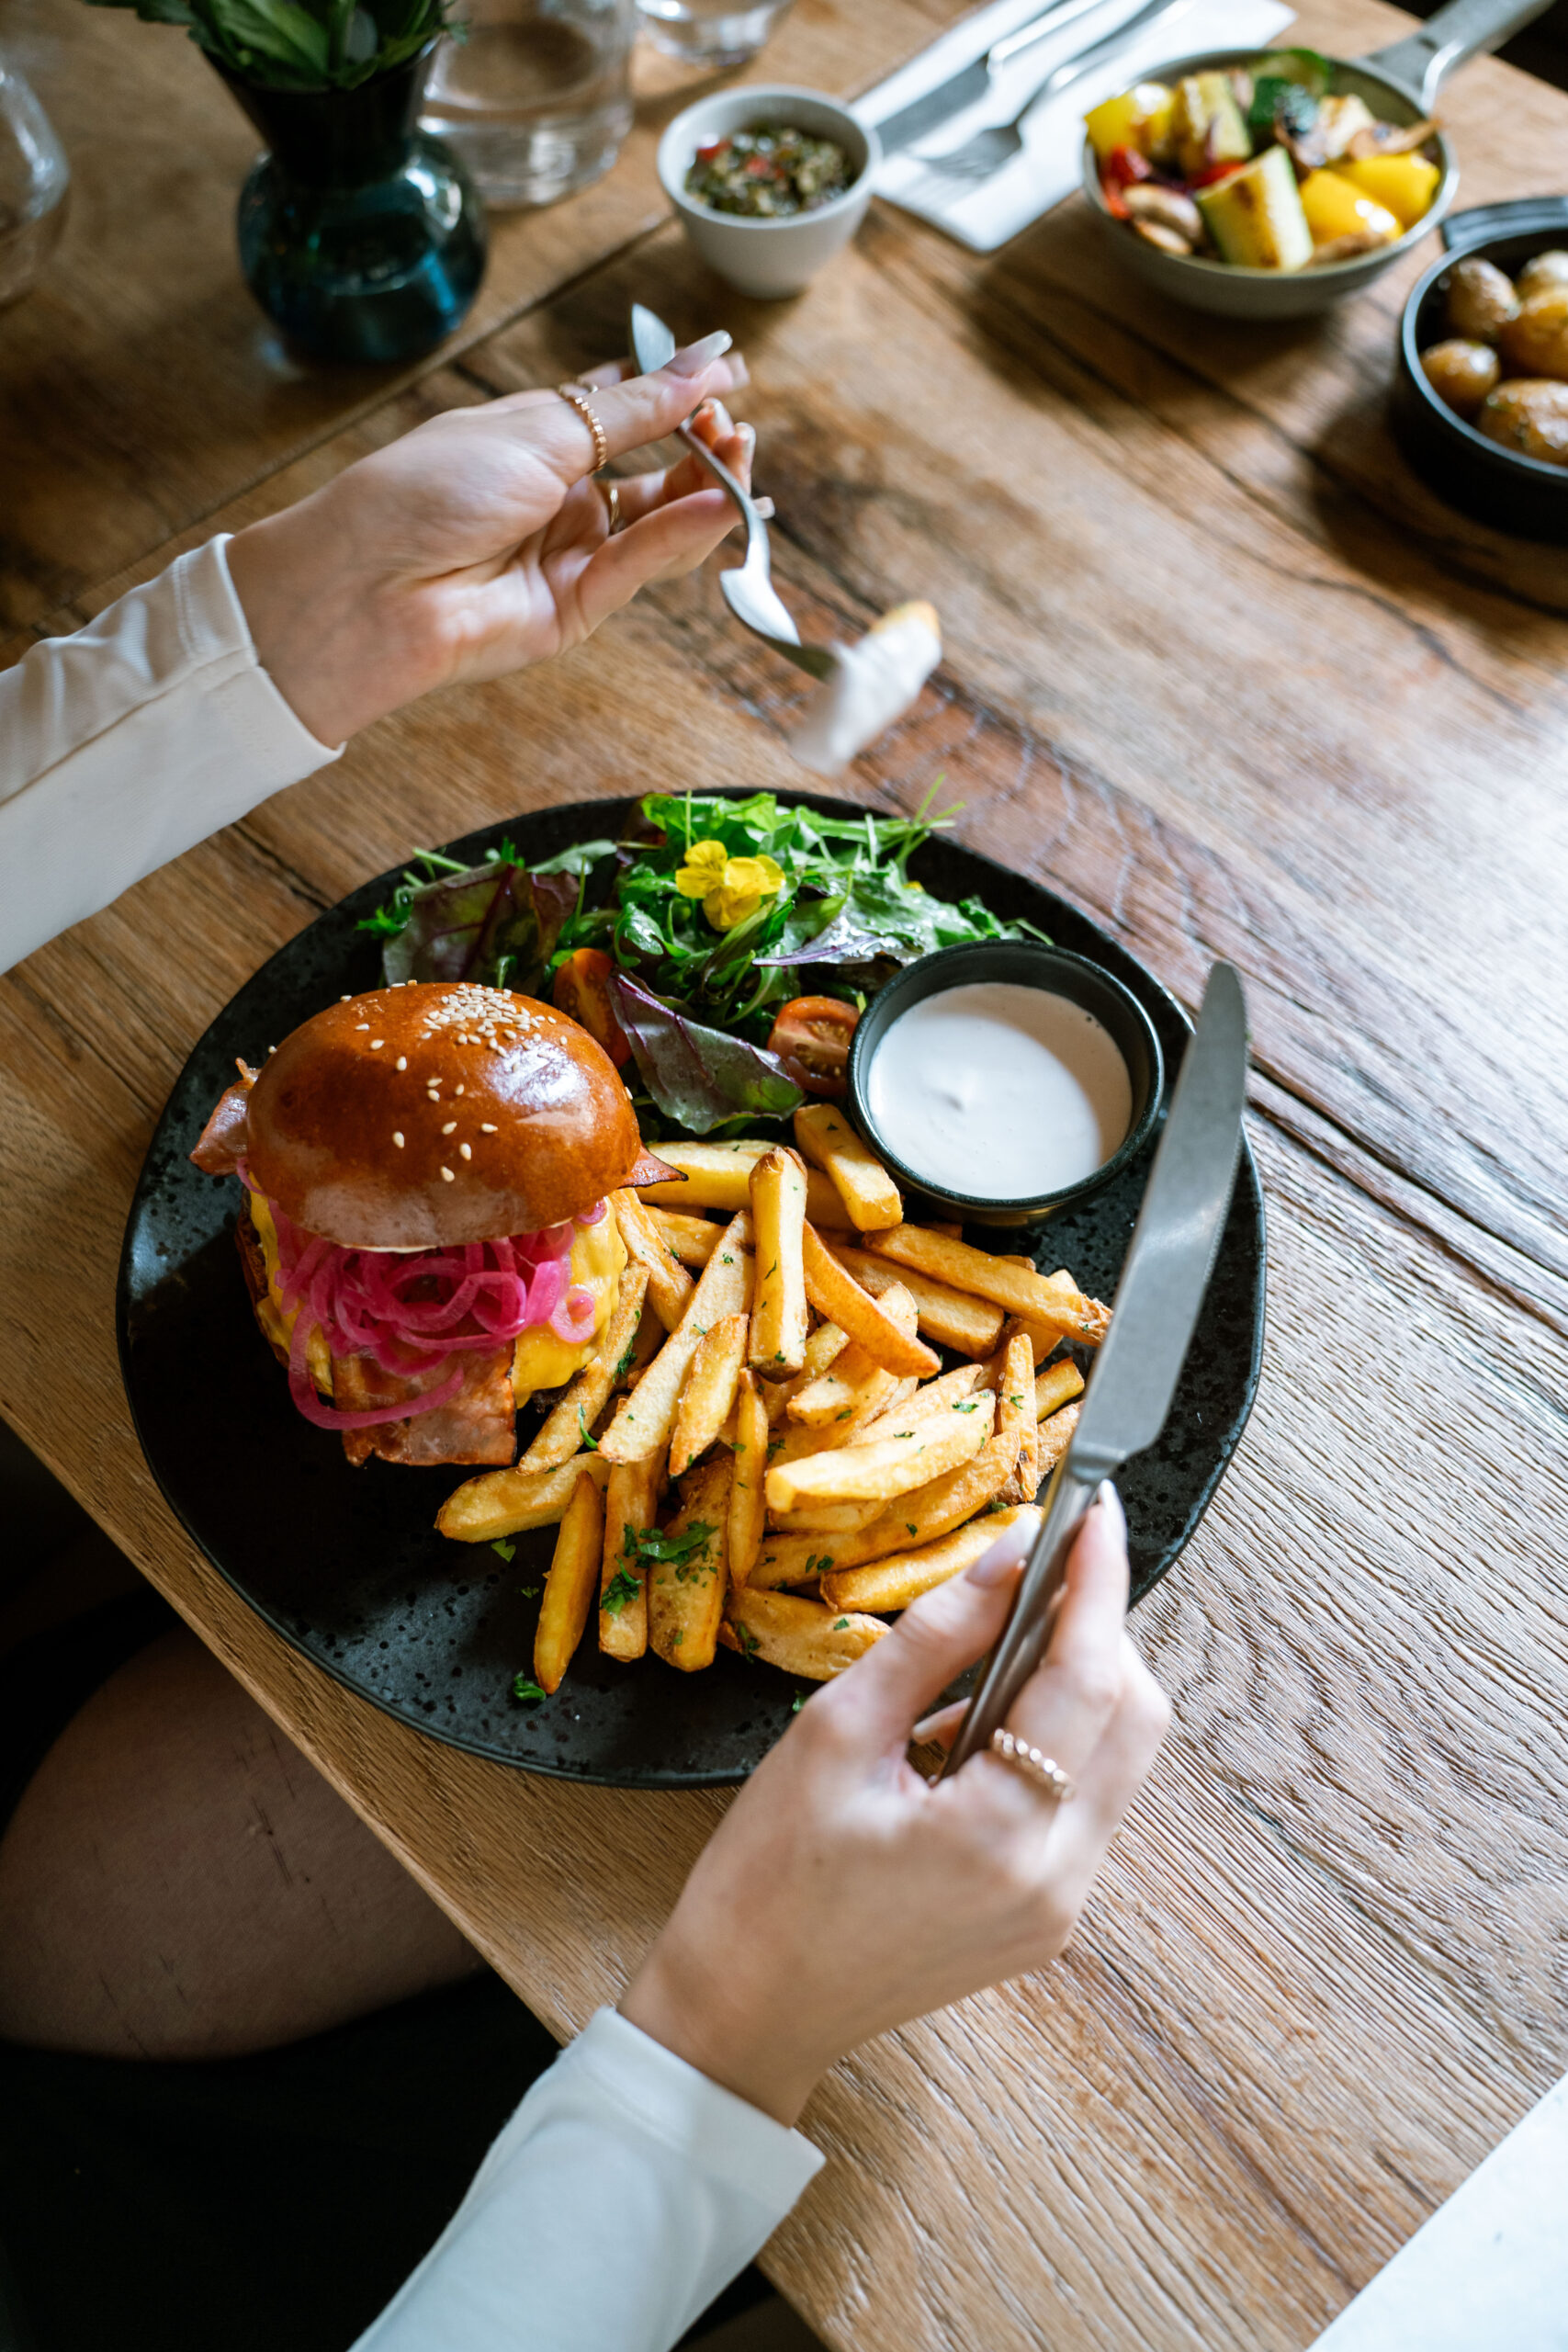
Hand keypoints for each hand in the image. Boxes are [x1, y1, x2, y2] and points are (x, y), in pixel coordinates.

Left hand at [227, 332, 752, 746]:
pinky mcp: (577, 610)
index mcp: (537, 441)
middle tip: (734, 423)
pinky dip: (683, 534)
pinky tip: (718, 504)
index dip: (678, 397)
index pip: (627, 416)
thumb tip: (700, 363)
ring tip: (738, 457)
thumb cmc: (429, 489)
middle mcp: (559, 498)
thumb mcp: (538, 430)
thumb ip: (630, 411)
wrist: (370, 583)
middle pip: (654, 474)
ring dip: (705, 489)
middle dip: (701, 447)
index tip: (727, 373)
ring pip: (658, 524)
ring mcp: (570, 555)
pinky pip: (641, 566)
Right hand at [621, 1488, 1168, 2126]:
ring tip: (987, 1652)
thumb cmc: (766, 1881)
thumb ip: (936, 1637)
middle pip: (1134, 1720)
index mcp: (1000, 1837)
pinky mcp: (1048, 1919)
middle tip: (1036, 1573)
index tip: (1094, 1510)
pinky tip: (975, 1724)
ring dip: (1078, 1685)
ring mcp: (1060, 1909)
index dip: (1099, 1582)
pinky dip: (1054, 1741)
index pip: (1091, 1680)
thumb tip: (1010, 1554)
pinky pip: (1083, 1802)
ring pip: (1119, 1760)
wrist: (745, 2012)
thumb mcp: (836, 1733)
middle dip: (1098, 1630)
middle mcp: (1056, 1881)